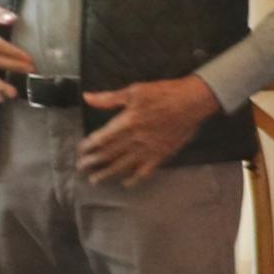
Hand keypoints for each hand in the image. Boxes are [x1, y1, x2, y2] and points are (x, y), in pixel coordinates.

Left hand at [76, 77, 220, 184]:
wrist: (193, 102)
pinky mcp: (162, 154)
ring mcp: (149, 149)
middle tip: (81, 168)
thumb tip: (87, 98)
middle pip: (109, 154)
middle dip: (94, 162)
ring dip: (108, 173)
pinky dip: (135, 178)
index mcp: (127, 122)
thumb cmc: (164, 93)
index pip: (102, 138)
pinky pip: (145, 170)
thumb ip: (109, 98)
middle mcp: (135, 139)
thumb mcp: (135, 91)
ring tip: (95, 180)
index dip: (89, 146)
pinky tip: (126, 183)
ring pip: (124, 165)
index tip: (80, 151)